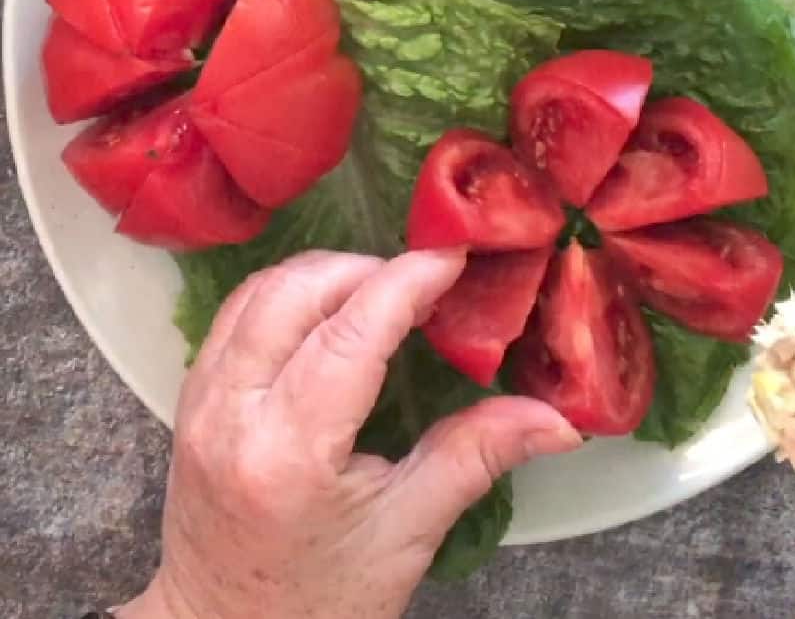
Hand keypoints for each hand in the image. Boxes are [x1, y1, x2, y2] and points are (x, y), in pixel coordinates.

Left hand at [116, 249, 581, 618]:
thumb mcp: (409, 532)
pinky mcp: (188, 403)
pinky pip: (234, 317)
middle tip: (425, 282)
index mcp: (290, 453)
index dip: (407, 281)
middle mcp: (231, 416)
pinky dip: (287, 296)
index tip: (454, 258)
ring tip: (384, 291)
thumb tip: (558, 420)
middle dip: (367, 268)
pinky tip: (330, 313)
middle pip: (295, 292)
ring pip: (257, 293)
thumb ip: (478, 457)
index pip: (350, 333)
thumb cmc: (321, 599)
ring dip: (326, 275)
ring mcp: (199, 405)